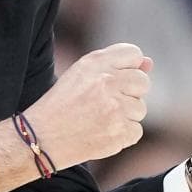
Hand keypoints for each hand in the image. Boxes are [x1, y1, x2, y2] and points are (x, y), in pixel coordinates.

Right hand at [25, 43, 151, 169]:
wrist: (42, 137)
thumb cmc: (61, 104)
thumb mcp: (81, 74)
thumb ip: (115, 65)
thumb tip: (149, 63)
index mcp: (95, 63)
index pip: (134, 54)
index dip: (128, 67)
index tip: (114, 79)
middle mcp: (106, 82)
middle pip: (143, 82)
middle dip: (129, 93)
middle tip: (105, 103)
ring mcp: (115, 108)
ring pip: (140, 108)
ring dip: (125, 115)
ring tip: (99, 119)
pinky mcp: (119, 132)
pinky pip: (136, 131)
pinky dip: (122, 135)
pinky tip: (102, 133)